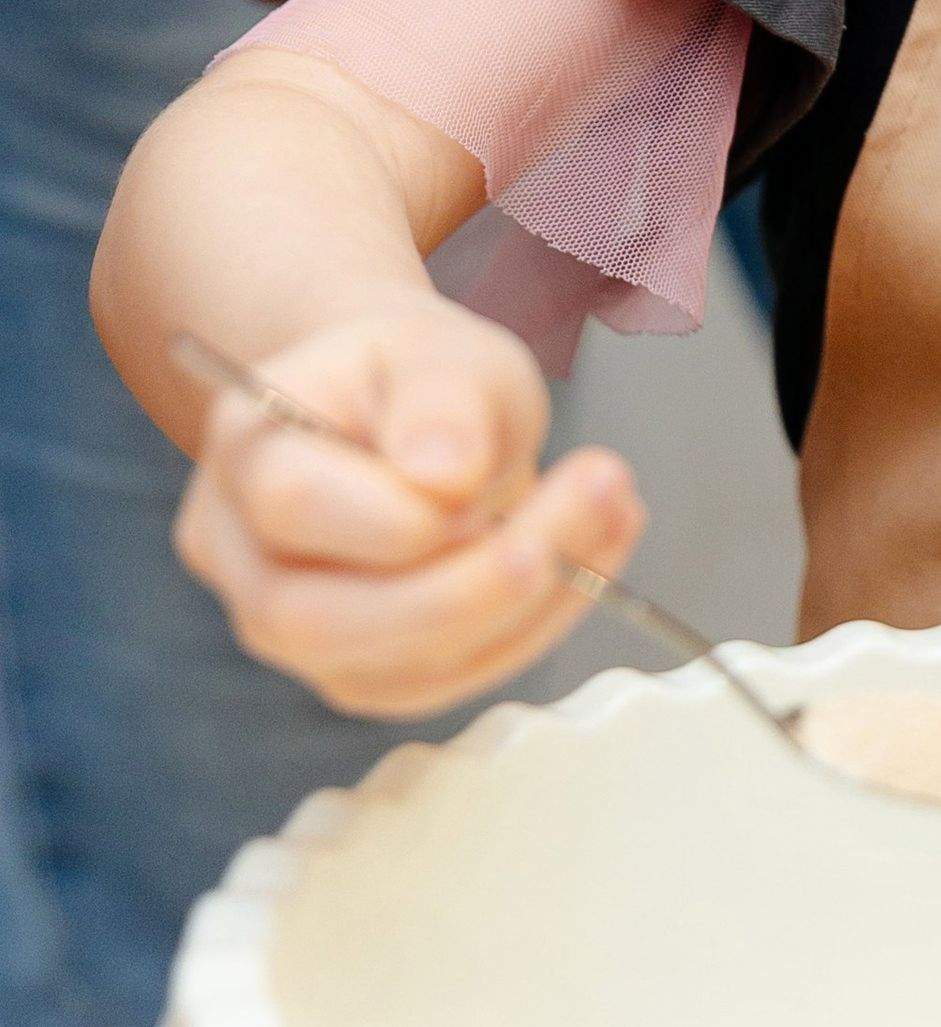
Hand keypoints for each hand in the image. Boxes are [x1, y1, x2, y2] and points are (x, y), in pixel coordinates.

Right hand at [174, 300, 642, 715]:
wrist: (407, 413)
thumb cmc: (416, 375)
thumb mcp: (443, 347)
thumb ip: (442, 398)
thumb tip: (444, 476)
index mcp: (246, 447)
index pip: (291, 505)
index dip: (393, 514)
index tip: (483, 475)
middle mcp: (241, 553)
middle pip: (317, 619)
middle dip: (467, 586)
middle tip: (593, 500)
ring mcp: (290, 627)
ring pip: (390, 667)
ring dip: (523, 605)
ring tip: (613, 512)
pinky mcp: (361, 669)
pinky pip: (444, 679)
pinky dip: (532, 626)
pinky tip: (593, 557)